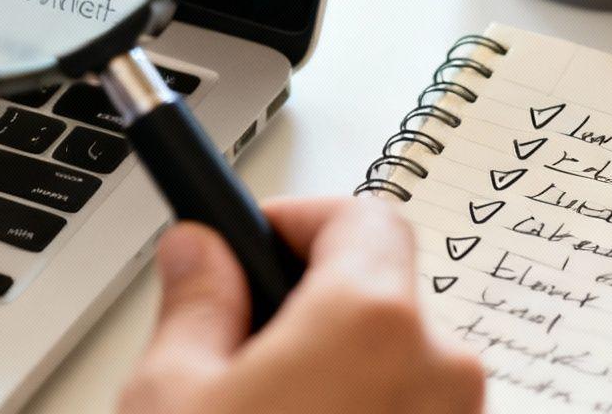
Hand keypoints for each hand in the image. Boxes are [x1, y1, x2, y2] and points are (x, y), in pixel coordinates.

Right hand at [119, 197, 484, 413]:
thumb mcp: (171, 394)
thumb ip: (194, 304)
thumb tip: (198, 254)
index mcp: (371, 323)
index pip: (359, 217)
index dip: (296, 221)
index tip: (249, 243)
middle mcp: (439, 370)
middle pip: (378, 293)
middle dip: (311, 305)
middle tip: (240, 346)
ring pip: (396, 362)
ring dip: (340, 369)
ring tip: (266, 409)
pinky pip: (409, 411)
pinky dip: (365, 412)